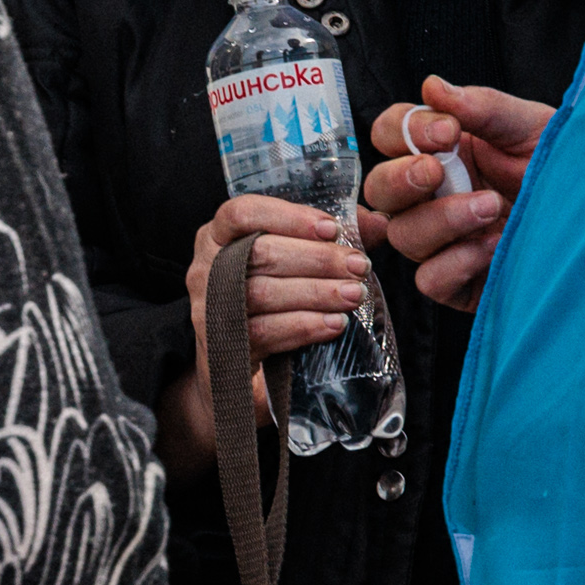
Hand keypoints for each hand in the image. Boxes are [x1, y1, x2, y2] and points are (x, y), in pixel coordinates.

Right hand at [161, 197, 372, 476]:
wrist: (231, 371)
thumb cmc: (268, 302)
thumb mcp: (292, 263)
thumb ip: (329, 238)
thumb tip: (380, 222)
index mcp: (217, 235)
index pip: (242, 212)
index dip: (288, 217)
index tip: (332, 228)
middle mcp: (204, 268)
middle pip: (258, 253)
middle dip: (316, 259)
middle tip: (359, 267)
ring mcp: (207, 309)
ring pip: (262, 294)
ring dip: (315, 293)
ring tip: (354, 295)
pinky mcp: (219, 348)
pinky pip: (263, 333)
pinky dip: (303, 327)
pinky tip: (334, 324)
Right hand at [361, 79, 553, 311]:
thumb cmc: (565, 169)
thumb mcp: (531, 128)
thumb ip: (482, 107)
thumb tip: (433, 86)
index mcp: (444, 151)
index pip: (391, 134)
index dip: (404, 131)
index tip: (446, 130)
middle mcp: (434, 196)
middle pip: (381, 190)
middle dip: (403, 178)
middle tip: (438, 170)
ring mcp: (444, 241)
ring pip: (403, 235)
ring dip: (442, 219)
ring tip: (490, 206)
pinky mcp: (460, 283)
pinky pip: (430, 279)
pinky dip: (457, 261)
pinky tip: (495, 244)